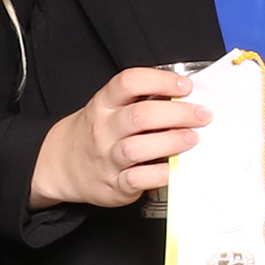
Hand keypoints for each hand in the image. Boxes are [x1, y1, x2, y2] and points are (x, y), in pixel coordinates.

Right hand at [33, 66, 208, 210]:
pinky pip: (138, 179)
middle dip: (177, 113)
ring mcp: (107, 157)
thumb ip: (142, 101)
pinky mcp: (114, 184)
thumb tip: (187, 98)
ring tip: (192, 139)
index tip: (185, 86)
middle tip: (202, 115)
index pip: (128, 82)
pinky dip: (161, 174)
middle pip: (139, 115)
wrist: (63, 164)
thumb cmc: (99, 133)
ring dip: (170, 142)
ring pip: (137, 148)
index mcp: (104, 104)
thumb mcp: (110, 108)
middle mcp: (103, 128)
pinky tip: (176, 168)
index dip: (160, 80)